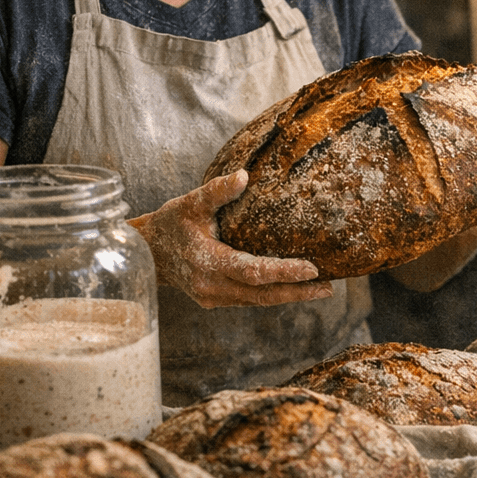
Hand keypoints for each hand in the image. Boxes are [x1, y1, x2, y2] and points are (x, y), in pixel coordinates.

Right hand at [130, 170, 332, 308]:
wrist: (147, 252)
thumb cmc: (171, 223)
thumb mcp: (189, 203)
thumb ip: (216, 191)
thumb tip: (243, 177)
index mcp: (208, 262)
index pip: (253, 272)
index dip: (284, 272)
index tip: (312, 269)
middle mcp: (212, 286)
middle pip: (262, 295)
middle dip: (297, 291)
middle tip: (329, 287)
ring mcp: (214, 297)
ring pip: (258, 301)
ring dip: (290, 295)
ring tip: (321, 289)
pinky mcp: (217, 299)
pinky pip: (250, 299)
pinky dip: (273, 294)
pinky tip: (295, 288)